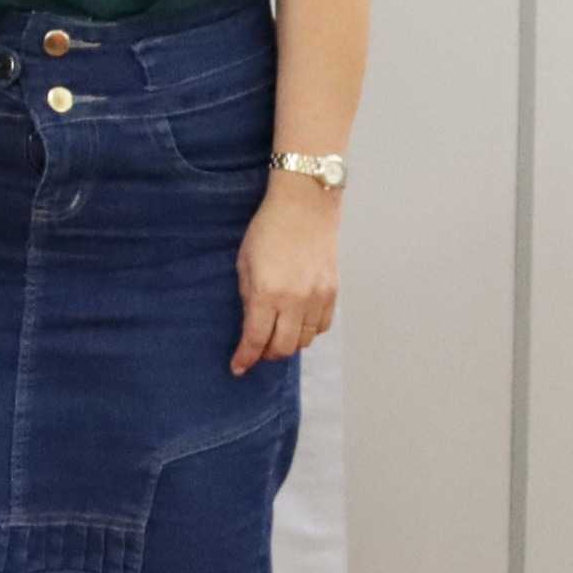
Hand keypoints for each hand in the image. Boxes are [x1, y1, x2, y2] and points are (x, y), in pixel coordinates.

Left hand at [231, 173, 340, 374]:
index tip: (238, 367)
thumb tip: (251, 326)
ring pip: (305, 340)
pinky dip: (309, 331)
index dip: (246, 357)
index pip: (256, 339)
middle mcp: (295, 300)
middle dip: (267, 354)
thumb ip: (248, 298)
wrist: (305, 205)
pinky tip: (298, 322)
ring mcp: (318, 297)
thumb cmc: (268, 229)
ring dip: (289, 343)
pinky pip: (322, 326)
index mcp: (267, 292)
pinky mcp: (333, 291)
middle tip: (258, 349)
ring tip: (278, 334)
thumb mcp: (245, 263)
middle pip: (284, 347)